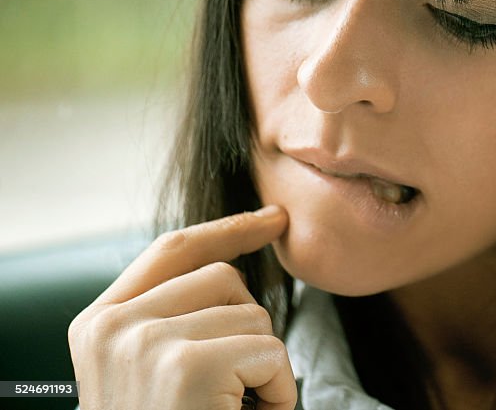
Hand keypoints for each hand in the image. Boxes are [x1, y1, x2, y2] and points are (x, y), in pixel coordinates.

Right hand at [68, 205, 295, 409]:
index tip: (273, 219)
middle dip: (249, 327)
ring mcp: (146, 344)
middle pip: (224, 278)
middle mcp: (112, 328)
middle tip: (231, 388)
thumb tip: (233, 265)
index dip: (229, 228)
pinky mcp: (187, 369)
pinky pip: (271, 352)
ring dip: (265, 365)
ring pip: (253, 315)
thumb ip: (170, 318)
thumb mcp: (149, 371)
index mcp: (98, 325)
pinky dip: (279, 392)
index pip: (173, 251)